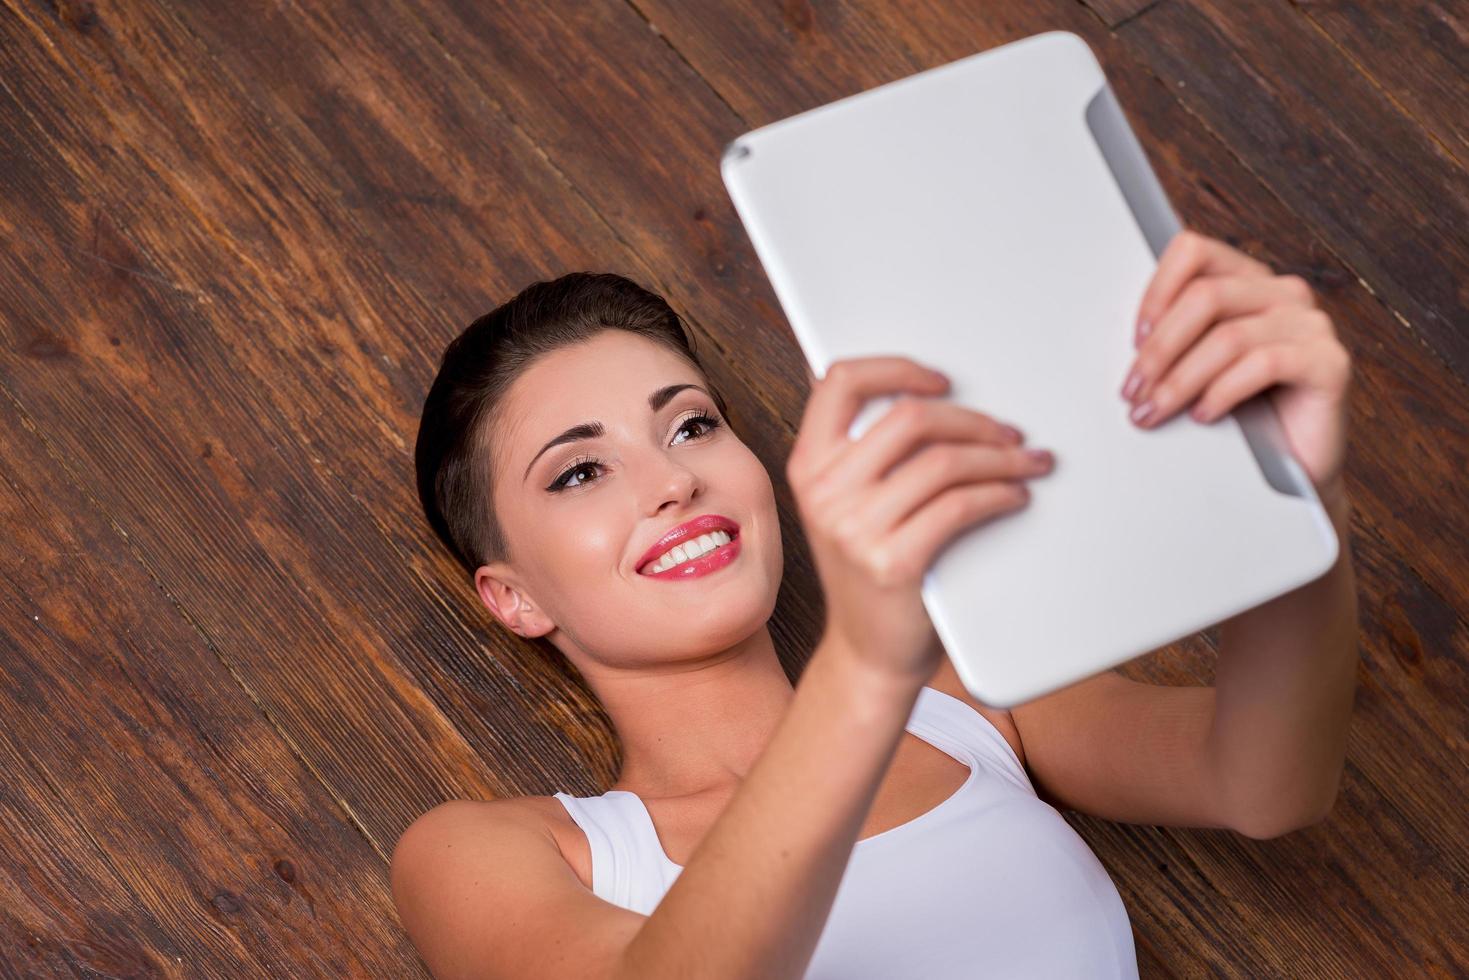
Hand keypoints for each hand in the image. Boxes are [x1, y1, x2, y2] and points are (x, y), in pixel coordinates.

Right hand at [788, 356, 1054, 683]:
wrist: (867, 655)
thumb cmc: (871, 573)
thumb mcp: (846, 507)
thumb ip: (864, 455)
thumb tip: (919, 392)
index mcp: (808, 466)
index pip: (841, 382)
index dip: (897, 368)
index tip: (943, 381)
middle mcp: (823, 493)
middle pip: (909, 418)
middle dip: (972, 419)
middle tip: (1009, 432)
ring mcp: (854, 529)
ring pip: (943, 462)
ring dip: (999, 458)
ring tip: (1026, 463)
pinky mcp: (893, 563)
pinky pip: (960, 506)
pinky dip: (998, 495)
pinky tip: (1014, 497)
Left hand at [1121, 229, 1353, 501]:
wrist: (1293, 469)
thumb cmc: (1241, 416)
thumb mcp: (1197, 368)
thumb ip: (1174, 342)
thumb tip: (1126, 345)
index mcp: (1247, 281)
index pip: (1194, 252)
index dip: (1156, 291)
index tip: (1133, 340)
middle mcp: (1283, 293)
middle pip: (1206, 296)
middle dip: (1159, 349)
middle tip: (1133, 391)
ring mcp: (1311, 325)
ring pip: (1229, 336)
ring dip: (1179, 380)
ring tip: (1154, 411)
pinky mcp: (1329, 362)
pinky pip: (1264, 364)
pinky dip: (1222, 391)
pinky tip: (1203, 415)